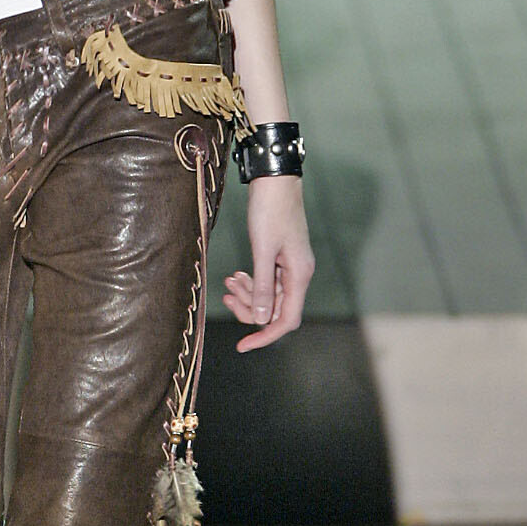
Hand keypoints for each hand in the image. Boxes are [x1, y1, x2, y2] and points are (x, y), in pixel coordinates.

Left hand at [223, 175, 312, 350]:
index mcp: (299, 275)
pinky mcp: (281, 257)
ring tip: (229, 281)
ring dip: (247, 294)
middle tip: (227, 295)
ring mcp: (290, 266)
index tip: (242, 345)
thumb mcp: (263, 250)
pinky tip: (236, 275)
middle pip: (275, 310)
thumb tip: (260, 318)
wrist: (275, 180)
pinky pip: (266, 281)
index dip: (265, 336)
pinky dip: (251, 282)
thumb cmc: (270, 210)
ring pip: (268, 296)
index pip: (286, 320)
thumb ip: (262, 286)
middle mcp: (298, 274)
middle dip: (249, 309)